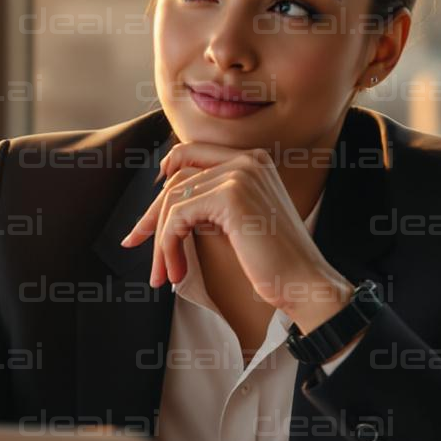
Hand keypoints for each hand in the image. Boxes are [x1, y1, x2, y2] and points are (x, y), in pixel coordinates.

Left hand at [119, 141, 353, 331]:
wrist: (305, 284)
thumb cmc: (273, 262)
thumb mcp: (238, 221)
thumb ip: (211, 202)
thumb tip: (166, 201)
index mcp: (253, 159)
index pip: (190, 155)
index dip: (163, 180)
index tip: (147, 211)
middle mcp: (248, 159)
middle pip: (177, 176)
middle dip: (152, 215)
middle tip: (135, 244)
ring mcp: (241, 173)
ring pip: (174, 198)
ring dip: (161, 240)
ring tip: (165, 273)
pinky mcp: (231, 195)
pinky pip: (179, 216)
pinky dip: (169, 245)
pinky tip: (177, 271)